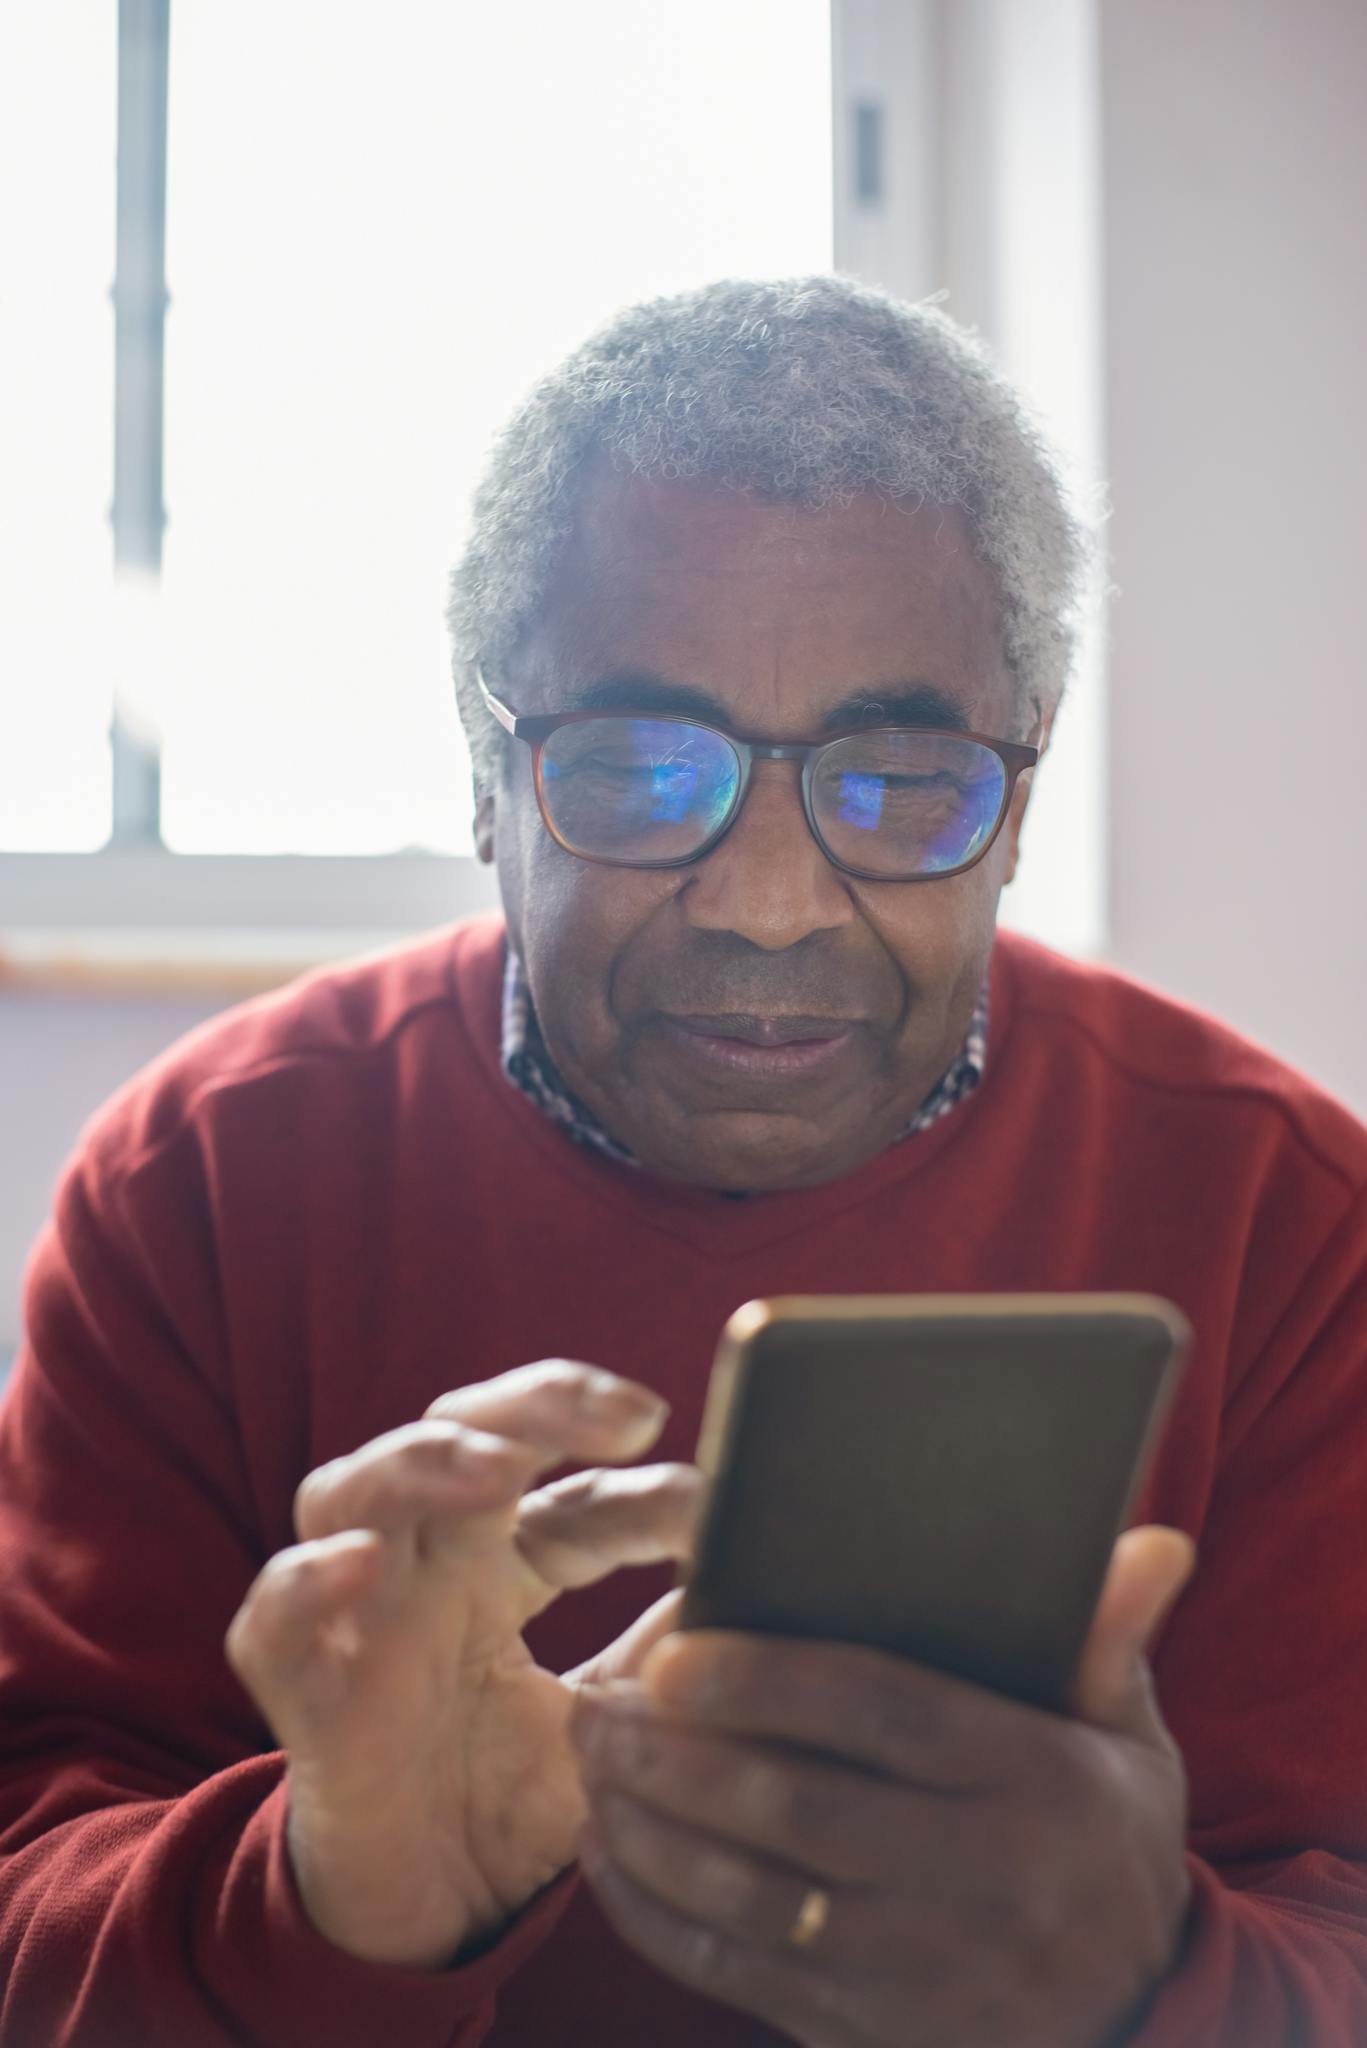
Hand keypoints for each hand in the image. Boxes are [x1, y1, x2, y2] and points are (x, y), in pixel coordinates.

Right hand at [224, 1361, 698, 1968]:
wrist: (429, 1917)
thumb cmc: (516, 1798)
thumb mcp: (616, 1721)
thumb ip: (671, 1654)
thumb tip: (767, 1580)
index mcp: (500, 1562)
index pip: (570, 1497)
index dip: (640, 1490)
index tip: (713, 1502)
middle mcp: (425, 1565)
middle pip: (454, 1435)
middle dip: (534, 1406)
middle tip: (626, 1413)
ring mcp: (357, 1618)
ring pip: (348, 1490)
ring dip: (420, 1463)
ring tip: (493, 1469)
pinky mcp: (301, 1693)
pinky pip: (271, 1621)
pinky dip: (305, 1584)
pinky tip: (357, 1565)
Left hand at [571, 1525, 1195, 2047]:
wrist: (1142, 2021)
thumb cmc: (1107, 1837)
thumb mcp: (1128, 1739)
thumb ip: (1110, 1638)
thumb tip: (1150, 1538)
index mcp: (1037, 1783)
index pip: (886, 1717)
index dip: (773, 1683)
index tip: (675, 1651)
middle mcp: (981, 1882)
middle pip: (799, 1811)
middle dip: (681, 1756)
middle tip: (599, 1703)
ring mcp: (923, 1972)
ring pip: (754, 1900)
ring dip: (653, 1832)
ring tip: (591, 1766)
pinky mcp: (871, 2032)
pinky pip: (741, 1977)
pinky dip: (661, 1918)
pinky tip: (611, 1856)